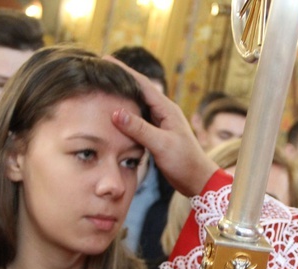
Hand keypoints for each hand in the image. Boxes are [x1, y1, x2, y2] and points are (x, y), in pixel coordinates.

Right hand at [106, 56, 218, 196]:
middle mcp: (163, 112)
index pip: (142, 84)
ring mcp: (160, 123)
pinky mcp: (157, 134)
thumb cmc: (184, 162)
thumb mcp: (161, 144)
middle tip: (100, 71)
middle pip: (139, 91)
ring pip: (138, 105)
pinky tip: (114, 115)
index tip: (106, 59)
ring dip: (122, 97)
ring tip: (102, 89)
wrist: (197, 180)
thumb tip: (116, 112)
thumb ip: (139, 129)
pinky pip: (138, 119)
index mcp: (166, 109)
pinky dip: (125, 115)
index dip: (124, 71)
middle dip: (121, 80)